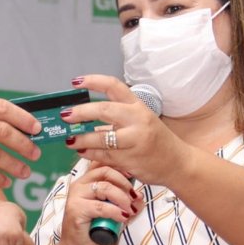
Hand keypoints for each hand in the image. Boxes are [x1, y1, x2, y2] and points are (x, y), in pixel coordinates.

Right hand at [59, 162, 143, 244]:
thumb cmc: (95, 231)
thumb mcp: (114, 213)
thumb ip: (125, 203)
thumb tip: (140, 196)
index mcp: (86, 182)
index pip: (103, 164)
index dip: (120, 167)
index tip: (133, 177)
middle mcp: (79, 185)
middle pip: (105, 171)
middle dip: (124, 183)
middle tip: (134, 197)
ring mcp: (75, 197)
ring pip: (104, 187)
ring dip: (122, 198)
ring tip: (130, 210)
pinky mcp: (76, 210)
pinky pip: (101, 206)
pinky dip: (115, 211)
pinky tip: (123, 217)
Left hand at [62, 75, 190, 187]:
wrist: (178, 163)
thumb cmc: (155, 140)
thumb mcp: (141, 121)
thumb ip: (116, 117)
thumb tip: (83, 116)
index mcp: (138, 106)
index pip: (114, 87)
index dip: (93, 81)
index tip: (76, 82)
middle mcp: (138, 120)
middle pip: (104, 110)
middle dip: (81, 112)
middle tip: (66, 115)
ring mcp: (134, 141)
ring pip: (101, 137)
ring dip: (81, 138)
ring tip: (69, 139)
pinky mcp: (130, 160)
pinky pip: (103, 155)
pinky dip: (89, 153)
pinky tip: (81, 150)